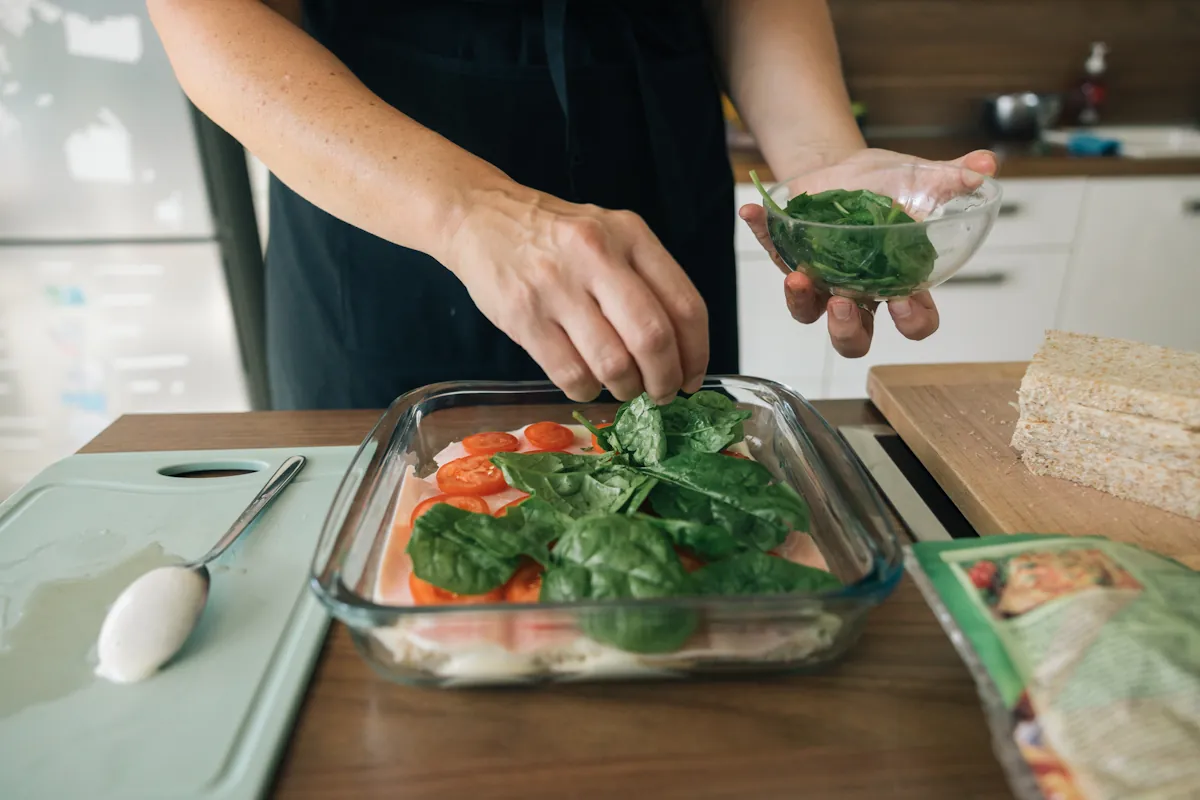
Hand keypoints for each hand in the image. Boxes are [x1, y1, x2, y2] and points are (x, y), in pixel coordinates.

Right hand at [439, 182, 708, 402]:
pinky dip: (587, 390)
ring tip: (622, 387)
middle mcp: (596, 256)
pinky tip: (587, 383)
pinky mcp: (523, 316)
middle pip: (652, 338)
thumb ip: (647, 280)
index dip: (696, 353)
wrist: (481, 218)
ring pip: (613, 363)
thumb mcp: (611, 235)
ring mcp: (556, 286)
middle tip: (662, 393)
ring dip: (625, 389)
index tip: (692, 377)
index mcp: (630, 235)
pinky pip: (570, 374)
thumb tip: (680, 352)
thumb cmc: (555, 236)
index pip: (684, 305)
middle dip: (664, 379)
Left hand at [739, 148, 997, 357]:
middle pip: (854, 338)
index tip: (905, 302)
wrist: (843, 168)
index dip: (912, 321)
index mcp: (899, 283)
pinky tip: (755, 212)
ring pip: (809, 315)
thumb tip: (986, 164)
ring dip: (800, 301)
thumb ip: (952, 177)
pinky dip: (763, 234)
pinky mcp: (790, 261)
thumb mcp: (920, 179)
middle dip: (846, 330)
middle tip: (841, 302)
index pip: (914, 321)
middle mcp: (859, 294)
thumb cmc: (887, 185)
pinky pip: (774, 257)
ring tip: (796, 276)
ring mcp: (821, 283)